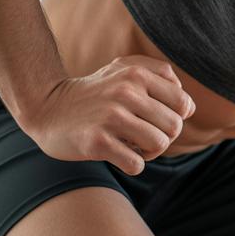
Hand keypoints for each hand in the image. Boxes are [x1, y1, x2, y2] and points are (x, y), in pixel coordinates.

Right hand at [22, 55, 196, 174]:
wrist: (46, 108)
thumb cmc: (94, 92)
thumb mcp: (123, 70)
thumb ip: (159, 76)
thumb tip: (188, 107)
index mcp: (137, 73)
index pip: (183, 103)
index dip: (175, 117)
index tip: (156, 120)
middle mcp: (126, 91)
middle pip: (174, 127)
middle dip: (163, 137)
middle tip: (142, 137)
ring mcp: (111, 116)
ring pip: (159, 145)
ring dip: (149, 153)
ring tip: (132, 146)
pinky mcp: (97, 141)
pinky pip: (136, 164)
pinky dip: (132, 165)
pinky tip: (119, 155)